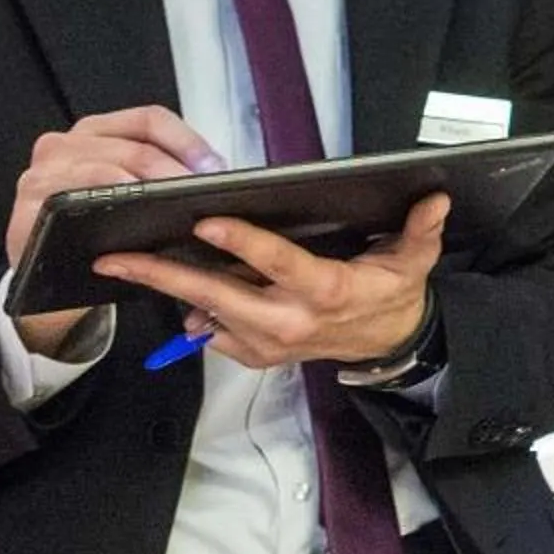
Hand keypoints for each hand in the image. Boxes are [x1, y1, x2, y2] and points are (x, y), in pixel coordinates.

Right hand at [8, 107, 223, 355]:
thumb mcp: (121, 191)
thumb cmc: (90, 228)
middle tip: (205, 196)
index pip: (150, 119)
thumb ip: (154, 173)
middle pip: (136, 147)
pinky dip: (112, 205)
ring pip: (111, 169)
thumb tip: (214, 174)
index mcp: (95, 132)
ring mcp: (43, 173)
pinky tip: (137, 220)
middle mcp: (64, 144)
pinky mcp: (29, 205)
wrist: (40, 270)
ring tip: (180, 208)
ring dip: (152, 189)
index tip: (216, 168)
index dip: (188, 141)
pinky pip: (77, 199)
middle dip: (177, 172)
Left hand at [93, 193, 447, 369]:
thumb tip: (435, 199)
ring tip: (125, 266)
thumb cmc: (393, 294)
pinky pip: (214, 333)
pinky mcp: (258, 354)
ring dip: (166, 291)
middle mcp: (290, 321)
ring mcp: (270, 342)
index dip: (241, 243)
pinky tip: (173, 290)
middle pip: (217, 296)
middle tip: (119, 258)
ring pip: (206, 314)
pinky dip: (191, 312)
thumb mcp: (414, 261)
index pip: (276, 263)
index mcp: (325, 291)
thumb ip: (421, 231)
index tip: (205, 223)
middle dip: (164, 276)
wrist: (388, 345)